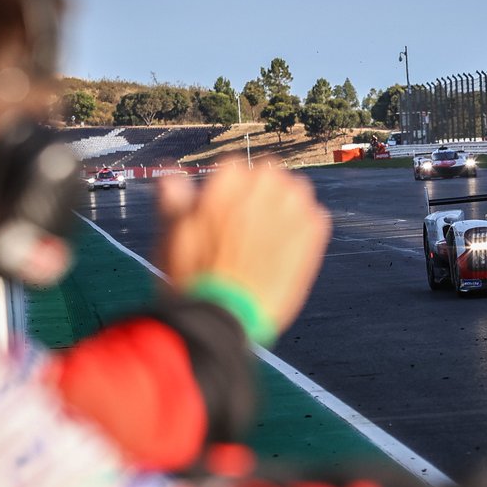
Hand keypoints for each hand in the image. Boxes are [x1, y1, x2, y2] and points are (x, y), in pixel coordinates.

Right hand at [158, 161, 330, 333]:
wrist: (225, 318)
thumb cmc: (191, 280)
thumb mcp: (172, 238)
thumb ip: (175, 202)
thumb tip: (170, 175)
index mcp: (226, 182)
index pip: (234, 167)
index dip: (228, 190)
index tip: (224, 212)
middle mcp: (261, 188)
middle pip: (269, 173)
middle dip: (261, 193)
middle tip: (249, 225)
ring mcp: (290, 209)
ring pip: (297, 191)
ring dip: (286, 206)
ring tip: (270, 237)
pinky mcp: (312, 234)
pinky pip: (316, 217)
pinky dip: (305, 229)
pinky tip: (288, 251)